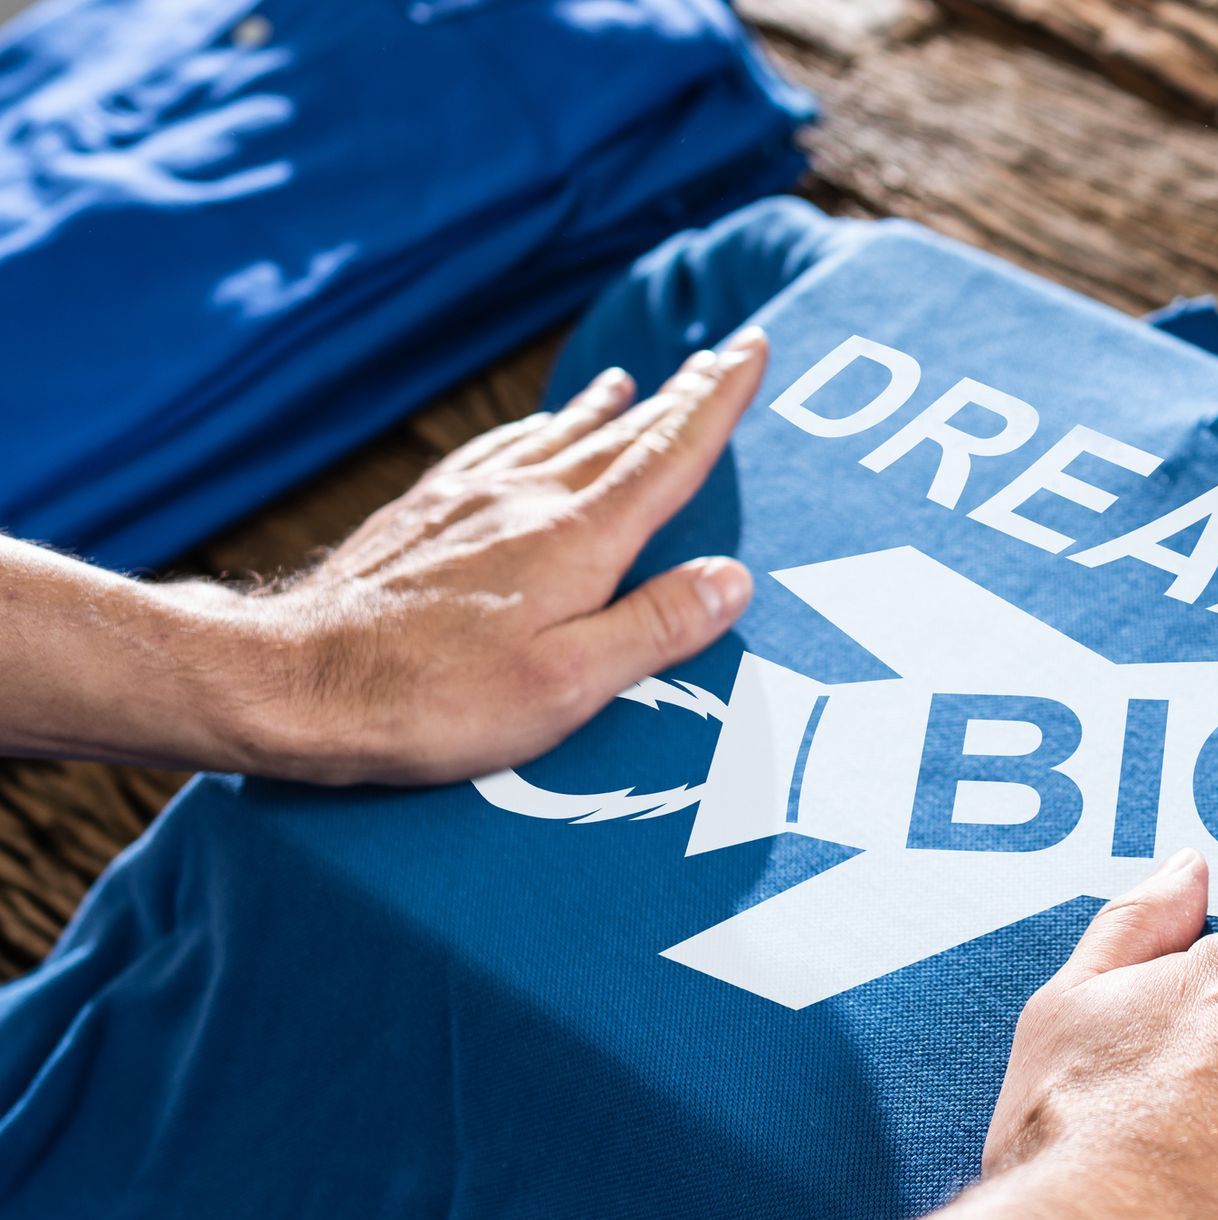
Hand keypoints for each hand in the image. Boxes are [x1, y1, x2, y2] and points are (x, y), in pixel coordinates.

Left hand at [218, 331, 767, 783]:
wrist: (296, 682)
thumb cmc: (435, 699)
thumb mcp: (569, 685)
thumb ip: (655, 627)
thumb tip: (732, 578)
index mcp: (577, 539)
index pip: (667, 455)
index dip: (716, 401)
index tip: (750, 351)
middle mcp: (527, 499)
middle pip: (620, 434)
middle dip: (677, 394)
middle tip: (717, 356)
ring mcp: (469, 500)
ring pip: (557, 435)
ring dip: (605, 408)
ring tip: (631, 381)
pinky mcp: (424, 514)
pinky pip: (496, 450)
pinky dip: (534, 429)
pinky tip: (533, 430)